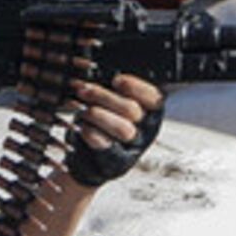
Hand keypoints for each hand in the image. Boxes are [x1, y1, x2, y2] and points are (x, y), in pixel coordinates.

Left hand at [63, 73, 163, 187]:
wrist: (92, 157)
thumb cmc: (104, 120)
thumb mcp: (114, 103)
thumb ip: (116, 90)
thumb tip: (107, 74)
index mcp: (152, 112)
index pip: (154, 98)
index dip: (136, 87)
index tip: (116, 80)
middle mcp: (147, 130)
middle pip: (132, 110)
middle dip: (105, 96)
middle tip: (84, 89)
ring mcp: (134, 147)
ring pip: (123, 128)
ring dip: (99, 115)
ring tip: (82, 108)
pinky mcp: (118, 162)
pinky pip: (107, 146)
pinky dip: (92, 133)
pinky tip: (83, 126)